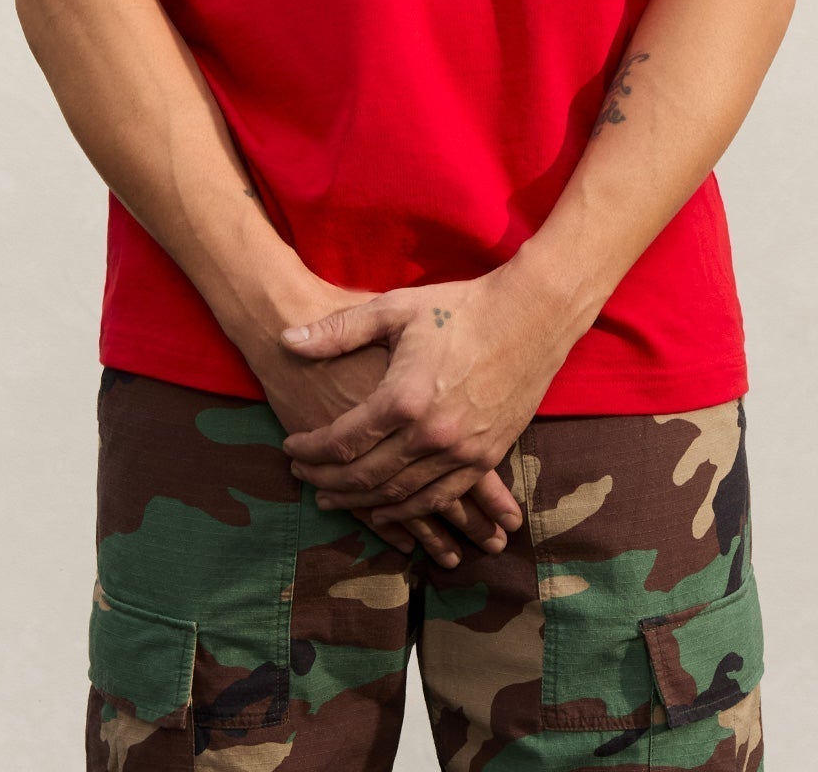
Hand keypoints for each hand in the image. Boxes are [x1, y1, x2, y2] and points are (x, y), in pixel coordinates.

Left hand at [240, 277, 525, 566]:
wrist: (531, 316)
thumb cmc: (460, 307)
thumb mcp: (395, 309)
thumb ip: (338, 331)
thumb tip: (286, 339)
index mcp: (403, 398)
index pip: (342, 440)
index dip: (310, 449)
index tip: (290, 447)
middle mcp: (431, 434)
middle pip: (366, 476)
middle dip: (328, 480)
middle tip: (302, 478)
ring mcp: (462, 451)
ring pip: (400, 495)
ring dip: (362, 502)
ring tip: (334, 499)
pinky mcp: (487, 457)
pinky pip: (440, 497)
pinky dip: (409, 511)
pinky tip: (388, 510)